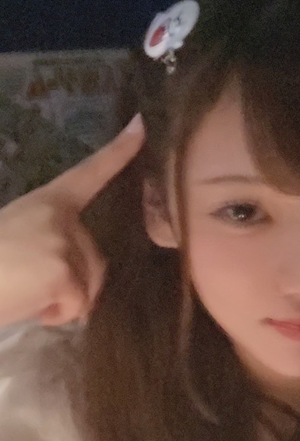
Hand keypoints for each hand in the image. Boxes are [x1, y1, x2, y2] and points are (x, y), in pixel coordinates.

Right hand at [0, 114, 143, 327]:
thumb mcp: (17, 240)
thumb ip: (48, 240)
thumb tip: (71, 271)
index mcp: (47, 202)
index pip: (89, 173)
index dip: (119, 151)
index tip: (142, 125)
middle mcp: (62, 217)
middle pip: (96, 260)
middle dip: (72, 283)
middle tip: (28, 282)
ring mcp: (65, 243)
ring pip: (91, 286)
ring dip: (65, 300)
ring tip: (25, 292)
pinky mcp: (65, 273)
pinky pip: (79, 305)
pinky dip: (58, 315)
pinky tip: (30, 306)